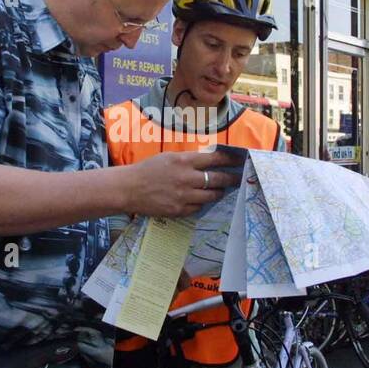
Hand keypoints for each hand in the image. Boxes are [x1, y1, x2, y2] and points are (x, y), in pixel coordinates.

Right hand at [123, 150, 241, 218]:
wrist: (129, 188)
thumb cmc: (148, 170)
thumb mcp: (168, 157)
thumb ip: (188, 160)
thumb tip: (208, 161)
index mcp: (183, 161)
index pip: (215, 159)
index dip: (230, 160)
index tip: (239, 160)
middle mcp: (186, 178)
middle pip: (218, 179)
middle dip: (230, 179)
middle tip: (237, 179)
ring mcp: (183, 196)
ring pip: (211, 196)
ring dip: (218, 193)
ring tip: (220, 190)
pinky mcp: (179, 210)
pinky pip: (198, 208)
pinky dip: (200, 203)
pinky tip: (199, 200)